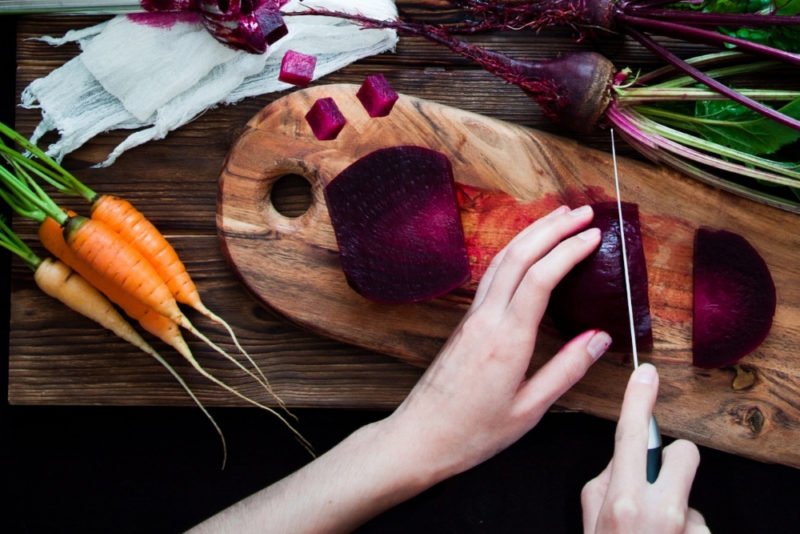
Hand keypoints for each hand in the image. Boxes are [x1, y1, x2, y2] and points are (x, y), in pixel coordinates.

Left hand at [384, 204, 610, 480]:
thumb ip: (566, 371)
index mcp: (507, 340)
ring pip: (501, 261)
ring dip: (529, 234)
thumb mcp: (529, 410)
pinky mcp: (465, 323)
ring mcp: (472, 318)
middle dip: (551, 228)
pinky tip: (524, 251)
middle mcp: (486, 320)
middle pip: (518, 256)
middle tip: (582, 212)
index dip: (568, 250)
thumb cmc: (473, 431)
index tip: (594, 235)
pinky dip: (513, 253)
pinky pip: (490, 276)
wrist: (420, 436)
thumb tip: (599, 338)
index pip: (541, 278)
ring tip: (557, 219)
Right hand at [581, 364, 707, 532]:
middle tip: (659, 484)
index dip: (639, 400)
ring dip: (677, 514)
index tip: (646, 374)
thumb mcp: (590, 519)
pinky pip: (699, 527)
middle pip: (684, 454)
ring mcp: (687, 530)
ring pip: (691, 498)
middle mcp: (660, 513)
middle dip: (674, 462)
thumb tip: (624, 460)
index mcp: (623, 501)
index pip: (632, 436)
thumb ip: (605, 482)